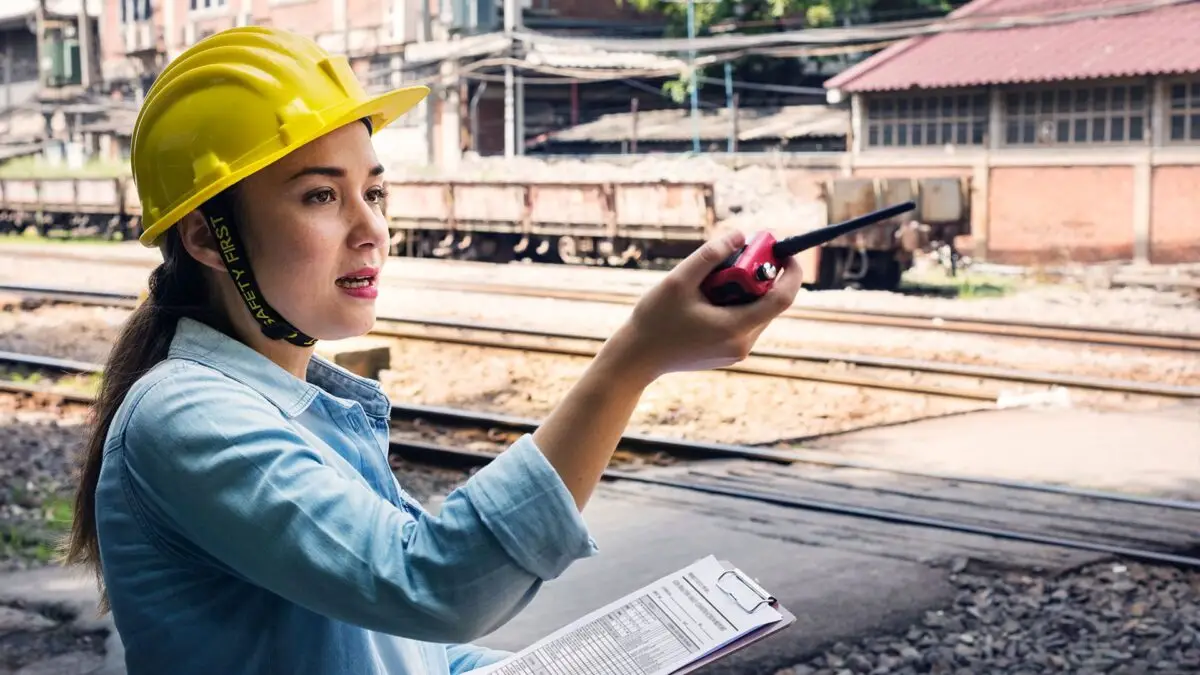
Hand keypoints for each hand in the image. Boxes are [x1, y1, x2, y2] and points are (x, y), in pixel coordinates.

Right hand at [604, 229, 802, 384]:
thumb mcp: (678, 281)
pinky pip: (743, 322)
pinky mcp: (727, 354)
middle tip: (739, 254)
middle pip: (768, 303)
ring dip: (744, 290)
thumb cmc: (654, 321)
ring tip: (712, 280)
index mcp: (735, 329)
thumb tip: (738, 235)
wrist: (636, 358)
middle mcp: (742, 345)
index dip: (790, 272)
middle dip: (759, 276)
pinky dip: (734, 304)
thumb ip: (710, 256)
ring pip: (756, 312)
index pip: (782, 299)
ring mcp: (735, 353)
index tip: (784, 252)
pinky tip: (707, 299)